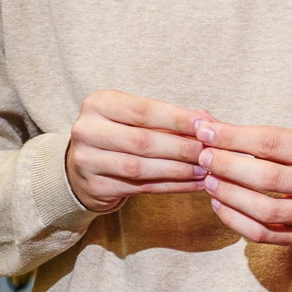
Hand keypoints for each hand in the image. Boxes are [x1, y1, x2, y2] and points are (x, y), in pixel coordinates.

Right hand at [64, 91, 208, 212]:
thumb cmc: (118, 134)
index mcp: (98, 104)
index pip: (144, 110)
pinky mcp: (95, 187)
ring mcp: (87, 161)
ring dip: (178, 170)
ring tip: (205, 170)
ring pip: (142, 167)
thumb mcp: (134, 117)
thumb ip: (168, 117)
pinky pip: (141, 188)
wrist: (82, 166)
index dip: (177, 118)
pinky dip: (171, 186)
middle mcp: (87, 130)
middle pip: (143, 140)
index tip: (205, 125)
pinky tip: (192, 184)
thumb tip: (207, 120)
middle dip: (181, 147)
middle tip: (209, 152)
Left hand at [196, 119, 291, 245]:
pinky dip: (235, 220)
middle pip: (268, 177)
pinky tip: (219, 204)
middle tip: (204, 158)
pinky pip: (263, 234)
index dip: (233, 138)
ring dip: (230, 195)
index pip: (271, 143)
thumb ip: (248, 134)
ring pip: (265, 209)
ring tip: (209, 181)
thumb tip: (201, 121)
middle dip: (228, 166)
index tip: (205, 132)